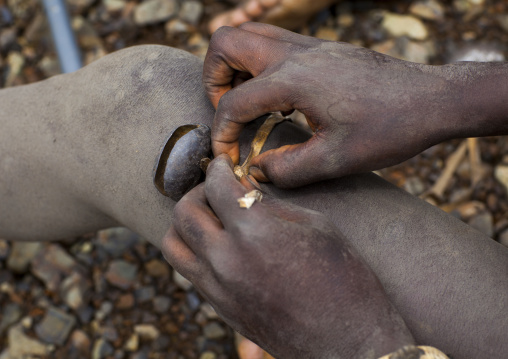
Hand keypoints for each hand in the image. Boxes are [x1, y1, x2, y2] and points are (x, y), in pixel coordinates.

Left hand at [162, 155, 413, 358]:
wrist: (348, 341)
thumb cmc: (344, 278)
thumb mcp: (316, 226)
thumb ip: (273, 206)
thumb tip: (246, 191)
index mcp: (254, 231)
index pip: (217, 186)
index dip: (219, 168)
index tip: (223, 164)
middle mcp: (226, 259)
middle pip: (184, 213)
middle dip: (197, 192)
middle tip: (216, 189)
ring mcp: (219, 287)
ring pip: (174, 244)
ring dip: (185, 224)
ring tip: (208, 218)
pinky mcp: (221, 307)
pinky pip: (190, 271)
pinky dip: (194, 250)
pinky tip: (218, 246)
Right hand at [203, 23, 465, 187]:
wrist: (432, 99)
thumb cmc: (389, 127)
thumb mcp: (335, 159)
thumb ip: (287, 168)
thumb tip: (257, 169)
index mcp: (293, 80)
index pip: (233, 103)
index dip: (222, 134)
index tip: (227, 157)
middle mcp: (295, 54)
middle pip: (225, 44)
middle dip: (213, 80)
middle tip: (230, 113)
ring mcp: (308, 46)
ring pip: (248, 36)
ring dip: (234, 68)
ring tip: (248, 104)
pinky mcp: (320, 48)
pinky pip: (272, 42)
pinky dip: (259, 66)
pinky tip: (278, 99)